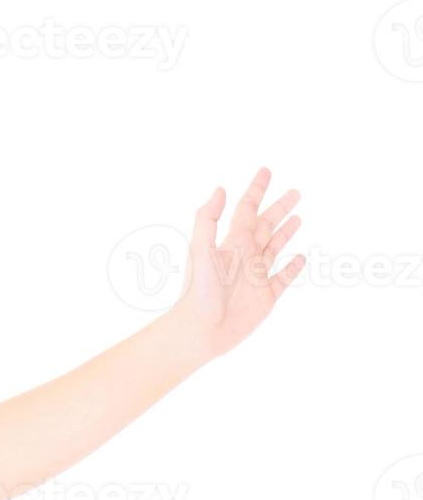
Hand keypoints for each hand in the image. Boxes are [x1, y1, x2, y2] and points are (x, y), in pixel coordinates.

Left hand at [167, 167, 306, 361]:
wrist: (202, 328)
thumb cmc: (198, 289)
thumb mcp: (201, 249)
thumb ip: (209, 219)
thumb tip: (221, 188)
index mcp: (231, 241)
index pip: (247, 208)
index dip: (257, 189)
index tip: (266, 170)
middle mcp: (245, 255)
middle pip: (267, 224)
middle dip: (280, 207)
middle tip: (296, 191)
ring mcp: (257, 276)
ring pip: (276, 247)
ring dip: (287, 232)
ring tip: (299, 216)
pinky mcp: (266, 297)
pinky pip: (283, 278)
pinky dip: (293, 268)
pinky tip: (301, 258)